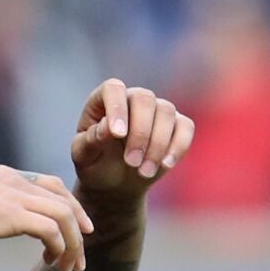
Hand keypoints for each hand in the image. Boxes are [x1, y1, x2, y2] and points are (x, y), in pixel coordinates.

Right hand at [0, 166, 94, 270]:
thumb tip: (19, 224)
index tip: (79, 233)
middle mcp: (11, 179)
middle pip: (62, 200)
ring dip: (71, 243)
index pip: (52, 186)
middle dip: (77, 230)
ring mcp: (9, 194)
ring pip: (62, 214)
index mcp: (4, 174)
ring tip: (67, 266)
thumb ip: (0, 207)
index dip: (72, 209)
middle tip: (78, 258)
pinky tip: (50, 261)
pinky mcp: (6, 214)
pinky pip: (49, 228)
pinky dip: (58, 246)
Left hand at [71, 79, 193, 201]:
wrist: (114, 182)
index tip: (117, 135)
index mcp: (103, 100)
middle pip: (144, 99)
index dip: (117, 108)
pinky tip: (165, 165)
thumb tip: (108, 128)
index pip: (113, 89)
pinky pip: (186, 127)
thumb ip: (91, 140)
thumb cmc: (94, 164)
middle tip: (131, 162)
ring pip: (166, 112)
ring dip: (157, 144)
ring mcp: (156, 109)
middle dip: (140, 132)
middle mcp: (132, 99)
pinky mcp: (177, 125)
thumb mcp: (84, 156)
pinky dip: (178, 146)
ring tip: (143, 172)